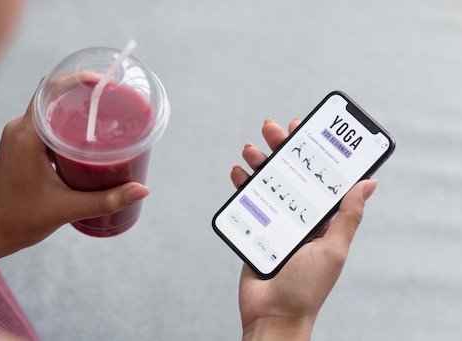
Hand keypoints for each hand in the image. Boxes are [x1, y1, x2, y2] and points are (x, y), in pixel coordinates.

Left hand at [0, 91, 148, 252]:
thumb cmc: (21, 220)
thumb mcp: (68, 209)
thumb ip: (107, 200)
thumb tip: (142, 190)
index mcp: (27, 136)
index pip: (50, 90)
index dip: (77, 80)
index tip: (103, 82)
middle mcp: (18, 129)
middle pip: (52, 96)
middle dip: (82, 94)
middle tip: (112, 100)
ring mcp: (16, 137)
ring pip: (48, 111)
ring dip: (74, 110)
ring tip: (104, 116)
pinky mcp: (18, 148)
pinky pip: (43, 126)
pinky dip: (64, 125)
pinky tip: (85, 138)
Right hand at [231, 118, 377, 340]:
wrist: (272, 315)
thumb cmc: (306, 289)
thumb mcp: (333, 249)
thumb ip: (347, 216)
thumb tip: (368, 183)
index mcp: (323, 221)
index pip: (320, 178)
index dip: (313, 152)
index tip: (306, 129)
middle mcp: (300, 217)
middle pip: (291, 174)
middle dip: (282, 149)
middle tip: (273, 128)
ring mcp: (276, 222)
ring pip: (267, 183)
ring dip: (260, 163)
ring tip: (252, 148)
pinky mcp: (256, 229)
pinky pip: (248, 202)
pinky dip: (242, 185)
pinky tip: (238, 174)